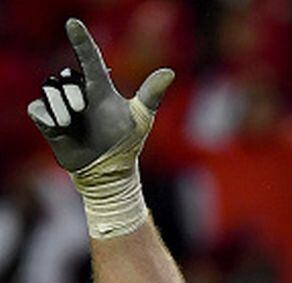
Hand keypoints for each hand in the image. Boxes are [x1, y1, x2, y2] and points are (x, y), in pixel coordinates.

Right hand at [28, 18, 173, 172]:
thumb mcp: (140, 118)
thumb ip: (152, 94)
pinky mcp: (45, 117)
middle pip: (68, 76)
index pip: (89, 58)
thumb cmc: (125, 142)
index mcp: (99, 87)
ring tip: (72, 121)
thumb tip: (170, 71)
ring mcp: (60, 104)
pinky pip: (38, 108)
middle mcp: (78, 91)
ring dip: (62, 105)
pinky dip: (50, 116)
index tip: (73, 23)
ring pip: (51, 89)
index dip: (81, 40)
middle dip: (74, 92)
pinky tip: (61, 126)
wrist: (108, 169)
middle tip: (82, 108)